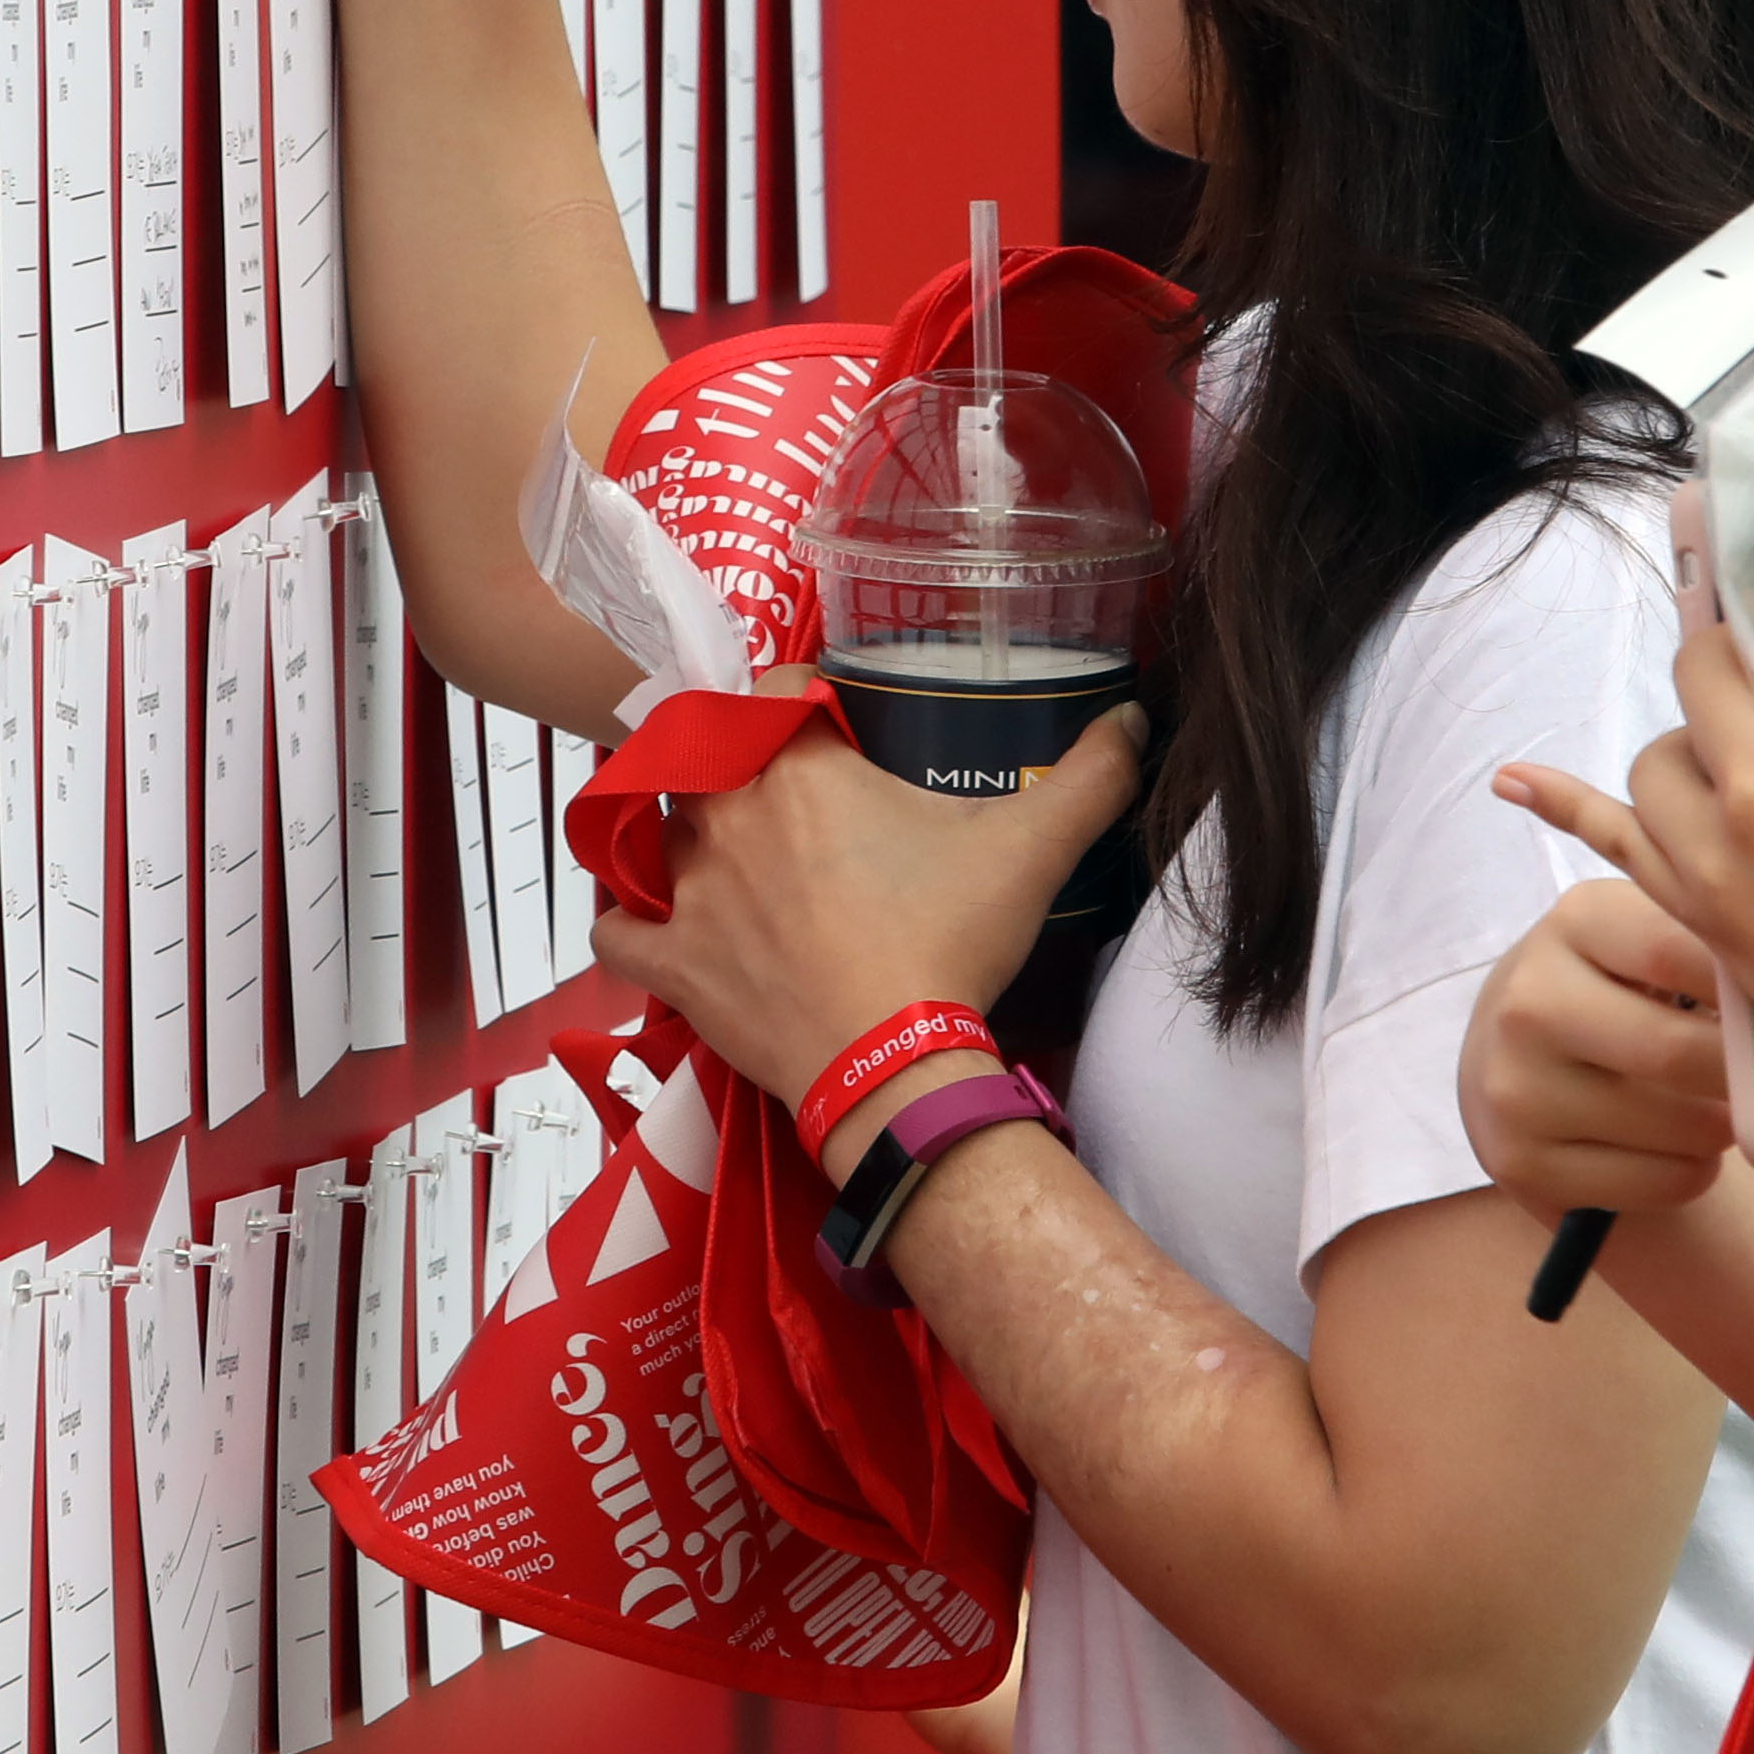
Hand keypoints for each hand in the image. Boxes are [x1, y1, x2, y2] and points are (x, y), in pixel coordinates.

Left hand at [586, 700, 1149, 1111]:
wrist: (895, 1066)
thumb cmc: (952, 942)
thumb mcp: (1033, 847)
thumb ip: (1093, 773)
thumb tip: (1138, 718)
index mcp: (795, 763)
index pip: (775, 686)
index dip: (803, 698)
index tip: (835, 727)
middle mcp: (722, 810)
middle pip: (704, 748)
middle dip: (738, 757)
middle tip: (790, 792)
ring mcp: (684, 890)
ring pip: (653, 829)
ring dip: (680, 828)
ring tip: (727, 851)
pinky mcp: (668, 963)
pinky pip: (615, 930)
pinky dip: (625, 922)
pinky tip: (651, 921)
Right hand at [1457, 820, 1734, 1217]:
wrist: (1510, 1054)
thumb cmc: (1613, 986)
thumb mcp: (1643, 935)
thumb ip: (1709, 947)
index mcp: (1574, 922)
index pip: (1677, 952)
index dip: (1743, 988)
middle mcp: (1528, 1003)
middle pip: (1675, 1052)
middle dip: (1743, 1073)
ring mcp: (1517, 1089)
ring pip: (1678, 1129)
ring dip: (1725, 1127)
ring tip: (1720, 1106)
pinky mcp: (1523, 1164)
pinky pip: (1659, 1183)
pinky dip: (1694, 1171)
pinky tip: (1678, 1147)